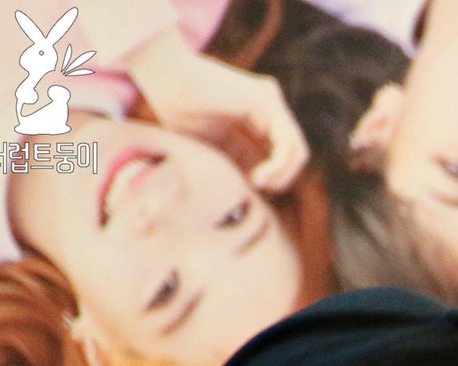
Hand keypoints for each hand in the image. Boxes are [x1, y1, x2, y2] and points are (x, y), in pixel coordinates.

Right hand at [125, 29, 308, 190]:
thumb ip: (233, 166)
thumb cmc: (172, 111)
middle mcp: (265, 110)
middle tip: (255, 192)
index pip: (274, 158)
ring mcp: (269, 102)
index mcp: (250, 121)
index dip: (267, 181)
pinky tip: (259, 178)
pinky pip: (289, 142)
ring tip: (257, 185)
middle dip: (277, 180)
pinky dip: (279, 166)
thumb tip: (251, 197)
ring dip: (281, 176)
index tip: (248, 196)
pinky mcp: (267, 99)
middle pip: (289, 156)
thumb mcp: (209, 148)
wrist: (162, 76)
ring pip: (296, 151)